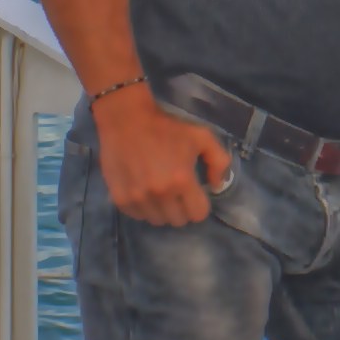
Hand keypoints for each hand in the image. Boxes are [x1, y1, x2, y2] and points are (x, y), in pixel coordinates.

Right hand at [95, 86, 231, 226]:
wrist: (126, 119)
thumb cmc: (166, 127)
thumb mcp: (201, 136)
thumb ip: (219, 162)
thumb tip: (216, 186)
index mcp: (182, 180)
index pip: (198, 214)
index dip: (199, 204)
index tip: (194, 193)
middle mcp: (160, 194)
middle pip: (178, 220)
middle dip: (181, 208)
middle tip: (176, 191)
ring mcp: (138, 198)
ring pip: (158, 220)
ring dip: (162, 210)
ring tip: (159, 191)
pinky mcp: (120, 199)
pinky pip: (137, 216)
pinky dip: (143, 208)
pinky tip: (143, 191)